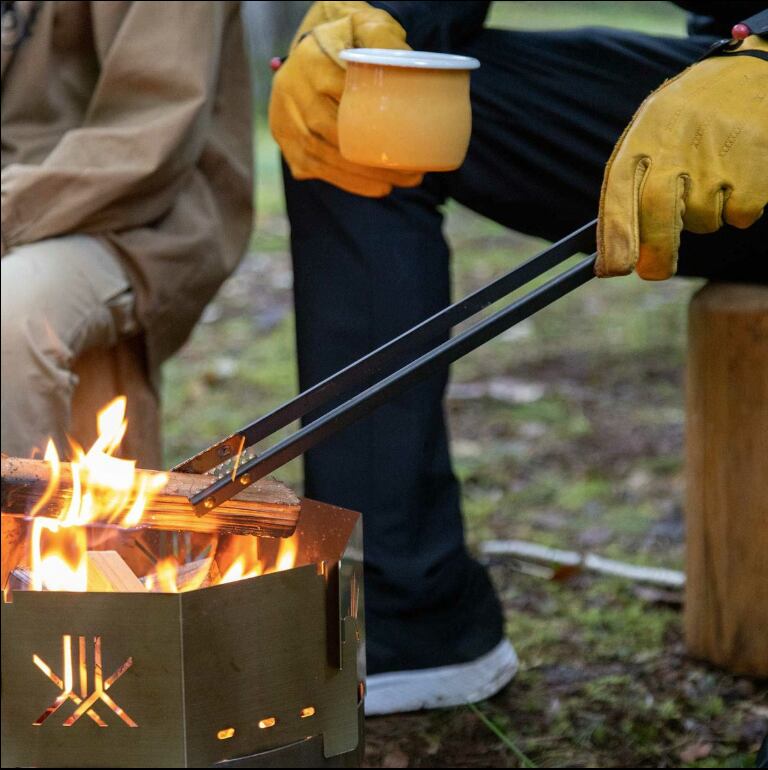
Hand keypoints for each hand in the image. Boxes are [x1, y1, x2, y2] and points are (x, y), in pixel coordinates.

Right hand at [269, 1, 423, 196]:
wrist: (312, 50)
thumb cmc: (347, 40)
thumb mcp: (365, 25)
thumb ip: (383, 38)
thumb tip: (408, 62)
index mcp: (311, 62)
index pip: (346, 104)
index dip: (378, 130)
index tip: (409, 146)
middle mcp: (291, 92)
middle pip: (336, 137)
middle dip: (374, 163)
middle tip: (412, 175)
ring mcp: (284, 120)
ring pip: (325, 159)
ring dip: (363, 178)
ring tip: (397, 184)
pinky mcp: (285, 142)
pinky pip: (317, 169)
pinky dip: (347, 182)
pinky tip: (375, 187)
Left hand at [596, 35, 767, 279]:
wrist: (752, 73)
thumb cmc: (689, 118)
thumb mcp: (651, 134)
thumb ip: (633, 188)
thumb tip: (617, 255)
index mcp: (643, 140)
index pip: (619, 196)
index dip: (615, 239)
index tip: (613, 270)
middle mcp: (677, 148)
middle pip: (659, 214)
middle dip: (656, 252)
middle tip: (654, 272)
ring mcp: (717, 157)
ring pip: (702, 221)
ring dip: (704, 218)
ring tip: (711, 181)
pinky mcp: (755, 166)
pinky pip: (739, 216)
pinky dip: (739, 211)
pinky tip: (739, 178)